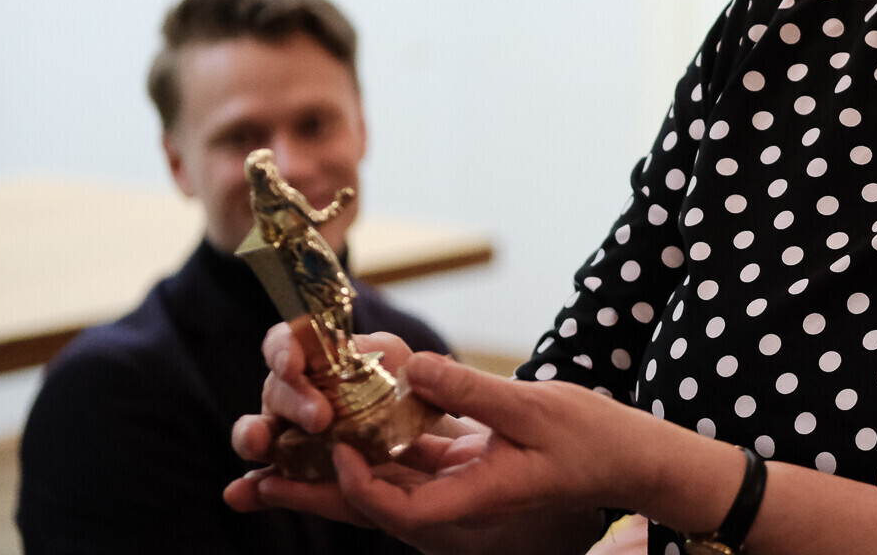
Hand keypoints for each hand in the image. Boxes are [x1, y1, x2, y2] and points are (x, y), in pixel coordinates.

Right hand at [226, 326, 427, 522]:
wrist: (428, 444)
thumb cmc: (412, 394)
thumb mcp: (403, 365)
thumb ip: (386, 352)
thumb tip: (367, 354)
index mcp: (320, 359)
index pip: (288, 343)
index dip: (284, 350)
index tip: (294, 365)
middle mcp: (297, 395)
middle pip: (276, 390)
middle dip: (293, 401)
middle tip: (321, 419)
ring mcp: (291, 437)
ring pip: (260, 434)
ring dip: (253, 436)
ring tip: (258, 443)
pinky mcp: (297, 477)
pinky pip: (270, 485)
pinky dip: (254, 491)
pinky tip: (240, 496)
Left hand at [300, 352, 678, 537]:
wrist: (628, 459)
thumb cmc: (590, 438)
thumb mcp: (532, 408)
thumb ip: (466, 389)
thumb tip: (408, 365)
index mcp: (470, 505)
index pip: (393, 508)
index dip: (355, 482)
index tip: (333, 442)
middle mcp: (453, 511)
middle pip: (366, 507)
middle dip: (306, 495)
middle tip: (248, 486)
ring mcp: (454, 497)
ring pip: (376, 489)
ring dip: (325, 476)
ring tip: (270, 467)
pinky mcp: (460, 475)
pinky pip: (402, 470)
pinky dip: (366, 454)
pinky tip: (337, 433)